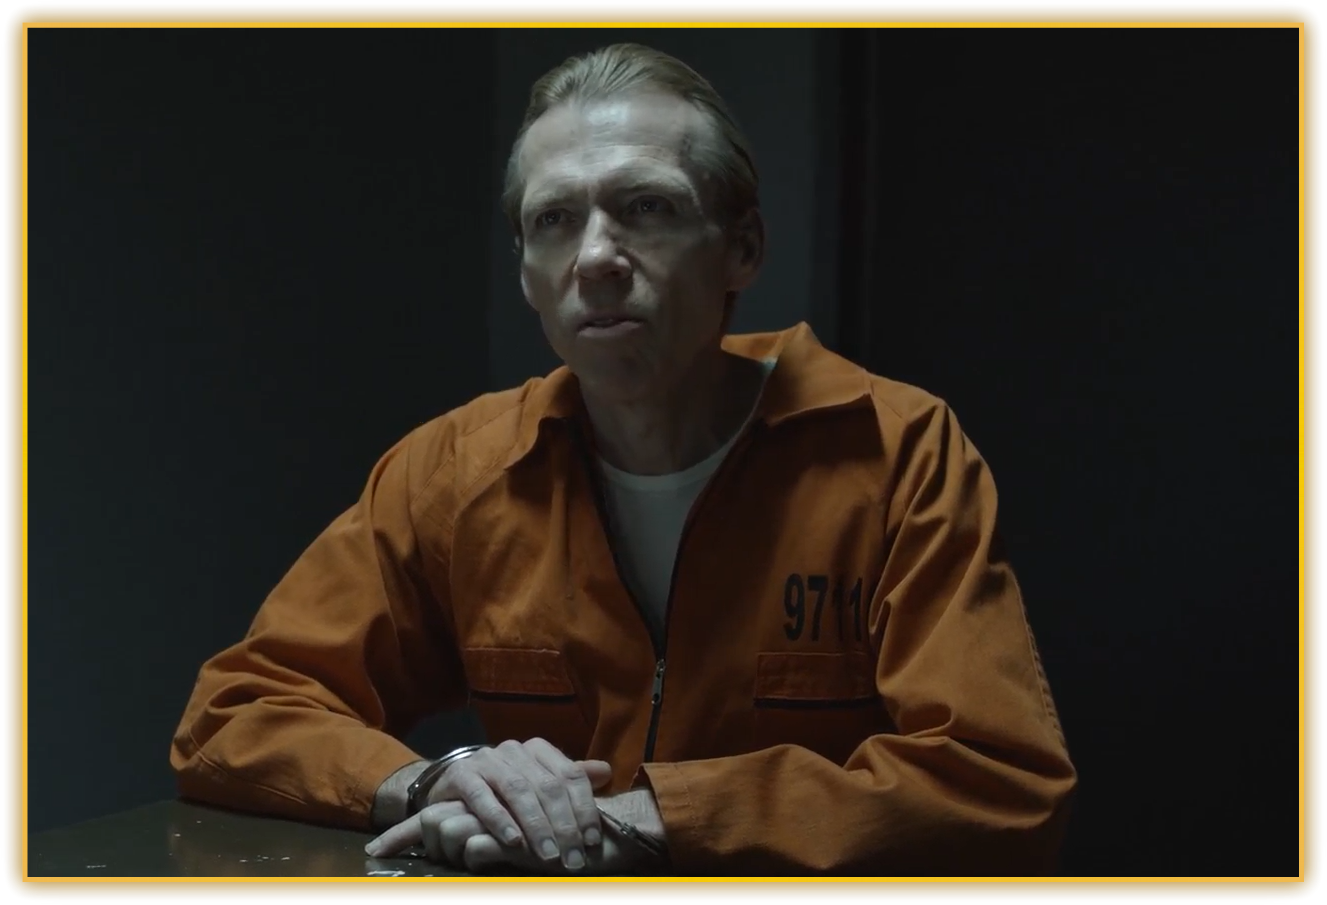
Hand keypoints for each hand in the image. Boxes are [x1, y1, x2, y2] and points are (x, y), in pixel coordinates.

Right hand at [367, 738, 612, 870]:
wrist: (452, 787)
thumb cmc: (503, 792)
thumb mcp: (539, 785)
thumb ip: (570, 781)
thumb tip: (606, 772)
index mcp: (538, 749)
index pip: (571, 775)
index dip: (585, 808)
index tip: (592, 841)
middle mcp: (515, 750)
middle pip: (548, 786)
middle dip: (564, 825)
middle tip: (573, 858)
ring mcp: (487, 760)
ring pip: (518, 791)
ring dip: (536, 826)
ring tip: (549, 855)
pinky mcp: (461, 774)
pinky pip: (482, 798)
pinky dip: (499, 820)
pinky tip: (513, 842)